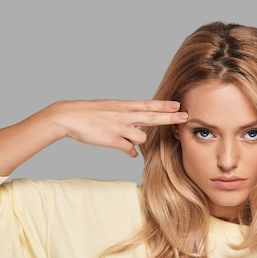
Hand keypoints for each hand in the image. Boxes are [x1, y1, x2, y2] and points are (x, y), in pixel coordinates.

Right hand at [50, 99, 187, 156]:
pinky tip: (131, 153)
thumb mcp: (109, 110)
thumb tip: (133, 132)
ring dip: (138, 140)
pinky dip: (131, 152)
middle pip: (153, 116)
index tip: (178, 104)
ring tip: (126, 137)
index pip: (149, 104)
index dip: (164, 105)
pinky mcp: (113, 140)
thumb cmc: (89, 113)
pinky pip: (129, 149)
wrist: (70, 116)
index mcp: (124, 106)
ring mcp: (119, 127)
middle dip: (171, 117)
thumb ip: (124, 119)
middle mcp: (124, 115)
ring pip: (142, 137)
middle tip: (186, 116)